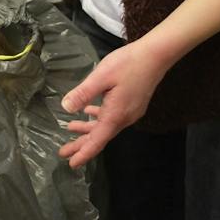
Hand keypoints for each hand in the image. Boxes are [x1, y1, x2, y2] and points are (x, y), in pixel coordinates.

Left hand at [58, 40, 171, 168]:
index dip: (84, 153)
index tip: (72, 163)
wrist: (156, 55)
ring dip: (88, 129)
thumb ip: (83, 93)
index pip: (98, 140)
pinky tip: (89, 112)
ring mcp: (130, 111)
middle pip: (100, 136)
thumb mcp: (101, 76)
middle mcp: (124, 118)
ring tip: (70, 130)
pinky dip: (98, 117)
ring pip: (105, 126)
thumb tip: (66, 108)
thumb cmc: (128, 63)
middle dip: (81, 144)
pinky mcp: (132, 104)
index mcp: (116, 115)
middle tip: (63, 153)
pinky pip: (111, 117)